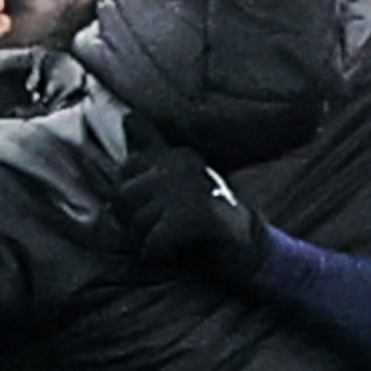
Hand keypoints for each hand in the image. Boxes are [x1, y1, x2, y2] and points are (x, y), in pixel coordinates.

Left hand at [113, 146, 271, 283]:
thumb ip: (149, 153)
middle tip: (161, 232)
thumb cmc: (199, 224)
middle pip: (125, 194)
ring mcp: (196, 184)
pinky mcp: (204, 212)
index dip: (130, 199)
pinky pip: (158, 236)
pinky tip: (171, 253)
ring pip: (140, 218)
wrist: (245, 252)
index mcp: (176, 153)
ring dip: (147, 241)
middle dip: (134, 223)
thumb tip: (130, 116)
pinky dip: (157, 252)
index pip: (127, 170)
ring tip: (169, 243)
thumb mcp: (169, 186)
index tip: (157, 212)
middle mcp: (186, 161)